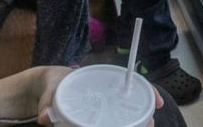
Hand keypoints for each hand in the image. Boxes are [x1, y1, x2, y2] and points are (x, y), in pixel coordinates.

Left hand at [30, 67, 162, 125]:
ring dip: (134, 123)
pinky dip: (121, 125)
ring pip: (124, 116)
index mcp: (101, 80)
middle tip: (148, 126)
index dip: (149, 91)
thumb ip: (47, 103)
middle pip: (132, 103)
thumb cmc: (52, 83)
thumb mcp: (50, 88)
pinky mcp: (96, 118)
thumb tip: (45, 119)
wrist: (44, 87)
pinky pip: (112, 122)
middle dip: (144, 116)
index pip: (131, 83)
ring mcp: (103, 107)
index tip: (157, 103)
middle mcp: (106, 94)